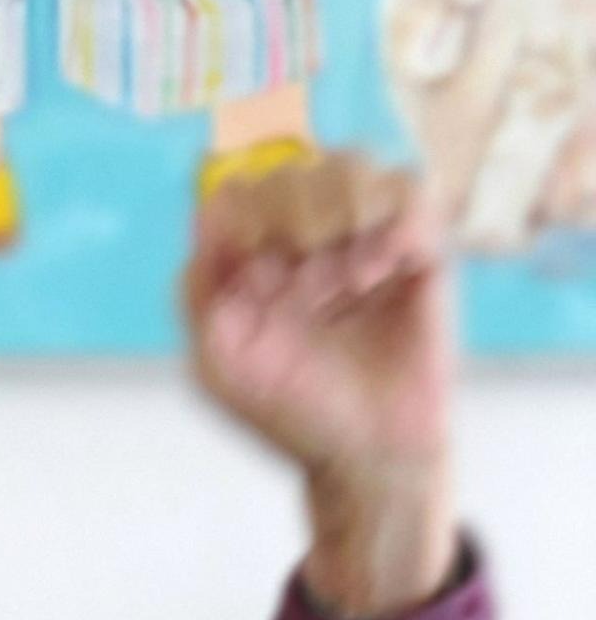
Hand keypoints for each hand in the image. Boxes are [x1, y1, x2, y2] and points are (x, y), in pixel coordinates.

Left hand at [184, 152, 460, 619]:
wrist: (368, 455)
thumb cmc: (294, 411)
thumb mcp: (221, 364)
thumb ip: (199, 291)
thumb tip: (203, 212)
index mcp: (254, 258)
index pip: (239, 188)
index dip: (242, 219)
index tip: (253, 277)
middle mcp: (307, 238)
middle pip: (292, 167)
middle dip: (291, 221)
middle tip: (302, 285)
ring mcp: (363, 238)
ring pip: (350, 163)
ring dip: (340, 217)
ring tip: (344, 280)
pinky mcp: (420, 249)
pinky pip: (411, 189)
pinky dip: (393, 223)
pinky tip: (377, 273)